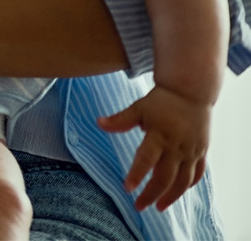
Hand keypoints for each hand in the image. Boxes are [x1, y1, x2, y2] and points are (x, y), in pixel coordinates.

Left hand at [97, 86, 211, 211]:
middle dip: (151, 194)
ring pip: (183, 181)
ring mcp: (191, 151)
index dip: (136, 174)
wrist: (191, 92)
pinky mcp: (201, 152)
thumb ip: (121, 120)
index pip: (146, 159)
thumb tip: (98, 123)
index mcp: (159, 135)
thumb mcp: (139, 107)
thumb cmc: (161, 100)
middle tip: (138, 206)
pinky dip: (187, 186)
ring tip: (159, 207)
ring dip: (171, 197)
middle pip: (165, 177)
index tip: (127, 188)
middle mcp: (177, 146)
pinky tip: (177, 192)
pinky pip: (196, 174)